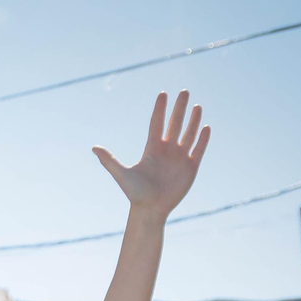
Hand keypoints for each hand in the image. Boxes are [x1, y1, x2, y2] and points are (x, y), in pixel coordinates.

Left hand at [92, 91, 210, 220]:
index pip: (157, 123)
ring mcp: (179, 158)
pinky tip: (206, 126)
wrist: (151, 210)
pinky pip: (198, 149)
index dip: (160, 109)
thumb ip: (109, 160)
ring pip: (188, 134)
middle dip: (180, 108)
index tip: (164, 93)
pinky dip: (203, 139)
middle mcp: (167, 150)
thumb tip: (94, 148)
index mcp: (152, 149)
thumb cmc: (135, 194)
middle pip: (175, 124)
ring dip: (194, 120)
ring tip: (197, 105)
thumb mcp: (121, 174)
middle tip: (184, 91)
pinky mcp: (190, 167)